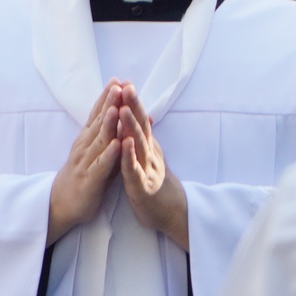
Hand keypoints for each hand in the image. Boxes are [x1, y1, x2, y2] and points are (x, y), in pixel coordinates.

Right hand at [47, 82, 123, 243]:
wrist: (61, 204)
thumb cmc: (85, 176)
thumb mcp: (98, 151)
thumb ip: (113, 133)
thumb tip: (128, 114)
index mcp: (86, 139)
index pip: (97, 114)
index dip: (106, 97)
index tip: (117, 80)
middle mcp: (84, 147)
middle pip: (98, 122)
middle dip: (109, 104)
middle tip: (118, 85)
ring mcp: (85, 162)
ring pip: (99, 141)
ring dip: (108, 124)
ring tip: (116, 108)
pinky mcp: (90, 180)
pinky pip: (101, 166)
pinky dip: (109, 154)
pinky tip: (117, 144)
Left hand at [113, 85, 188, 249]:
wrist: (171, 213)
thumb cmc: (155, 184)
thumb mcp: (150, 157)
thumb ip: (146, 138)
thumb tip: (145, 117)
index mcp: (148, 147)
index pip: (140, 120)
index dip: (132, 102)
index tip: (124, 82)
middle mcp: (150, 154)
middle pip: (141, 126)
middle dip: (133, 106)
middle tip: (126, 86)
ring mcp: (148, 169)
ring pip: (139, 144)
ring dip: (131, 126)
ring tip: (124, 109)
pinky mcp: (143, 187)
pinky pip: (135, 170)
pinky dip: (129, 157)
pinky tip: (125, 144)